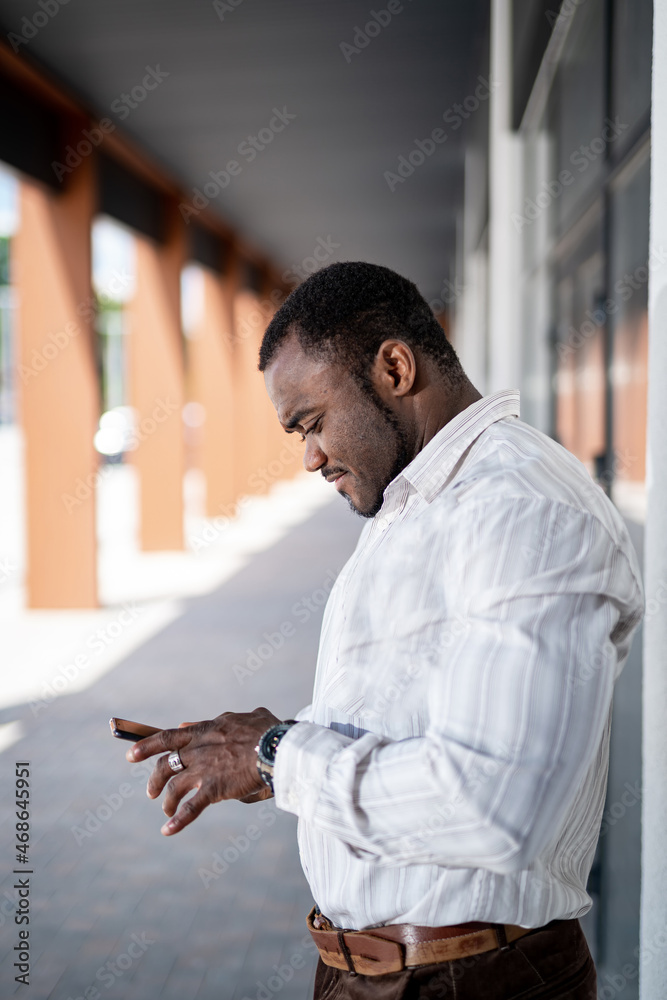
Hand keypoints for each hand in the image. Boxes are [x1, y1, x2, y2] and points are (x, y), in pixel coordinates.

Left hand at [126, 707, 279, 834]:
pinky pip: (191, 808)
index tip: (131, 755)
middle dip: (155, 779)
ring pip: (174, 787)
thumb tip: (195, 723)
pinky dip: (178, 821)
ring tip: (166, 811)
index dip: (146, 746)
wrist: (277, 748)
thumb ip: (219, 719)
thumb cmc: (267, 731)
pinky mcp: (213, 789)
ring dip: (167, 801)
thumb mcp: (243, 717)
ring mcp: (204, 769)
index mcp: (204, 731)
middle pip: (165, 764)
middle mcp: (198, 749)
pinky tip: (167, 831)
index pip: (168, 737)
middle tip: (151, 792)